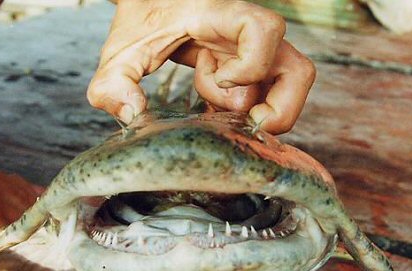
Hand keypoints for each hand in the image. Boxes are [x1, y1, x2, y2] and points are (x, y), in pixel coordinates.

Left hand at [88, 0, 315, 133]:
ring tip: (221, 106)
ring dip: (262, 109)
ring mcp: (256, 50)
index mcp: (221, 15)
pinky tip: (216, 102)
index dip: (251, 66)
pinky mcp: (254, 63)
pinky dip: (252, 108)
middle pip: (299, 72)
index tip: (219, 80)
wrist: (155, 0)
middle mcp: (249, 33)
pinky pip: (273, 91)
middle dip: (273, 109)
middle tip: (233, 117)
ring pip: (293, 85)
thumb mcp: (120, 51)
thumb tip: (132, 114)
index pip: (265, 30)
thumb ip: (113, 83)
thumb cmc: (143, 17)